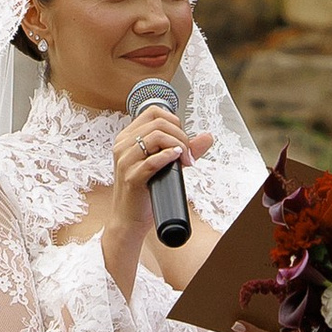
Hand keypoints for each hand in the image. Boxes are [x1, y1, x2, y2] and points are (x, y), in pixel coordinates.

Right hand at [105, 102, 211, 247]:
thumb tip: (207, 137)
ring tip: (185, 160)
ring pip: (156, 136)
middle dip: (181, 136)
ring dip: (178, 145)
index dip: (174, 122)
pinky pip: (152, 160)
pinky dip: (168, 157)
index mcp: (128, 137)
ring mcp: (125, 161)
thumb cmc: (146, 190)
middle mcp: (123, 145)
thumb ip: (184, 148)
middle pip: (158, 123)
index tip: (183, 140)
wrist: (129, 219)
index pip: (153, 112)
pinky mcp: (131, 177)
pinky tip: (177, 159)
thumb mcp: (165, 164)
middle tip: (189, 154)